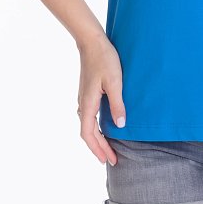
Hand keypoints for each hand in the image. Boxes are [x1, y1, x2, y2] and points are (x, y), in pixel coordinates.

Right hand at [76, 32, 125, 165]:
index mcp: (88, 104)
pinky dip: (96, 128)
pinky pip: (90, 117)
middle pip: (88, 133)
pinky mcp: (88, 93)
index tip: (108, 160)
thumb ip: (117, 104)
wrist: (92, 42)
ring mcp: (84, 99)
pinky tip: (105, 128)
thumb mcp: (115, 82)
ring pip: (88, 125)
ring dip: (97, 139)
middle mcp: (83, 104)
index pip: (89, 134)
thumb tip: (119, 126)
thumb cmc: (104, 60)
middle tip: (112, 161)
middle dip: (99, 148)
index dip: (98, 149)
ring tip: (108, 149)